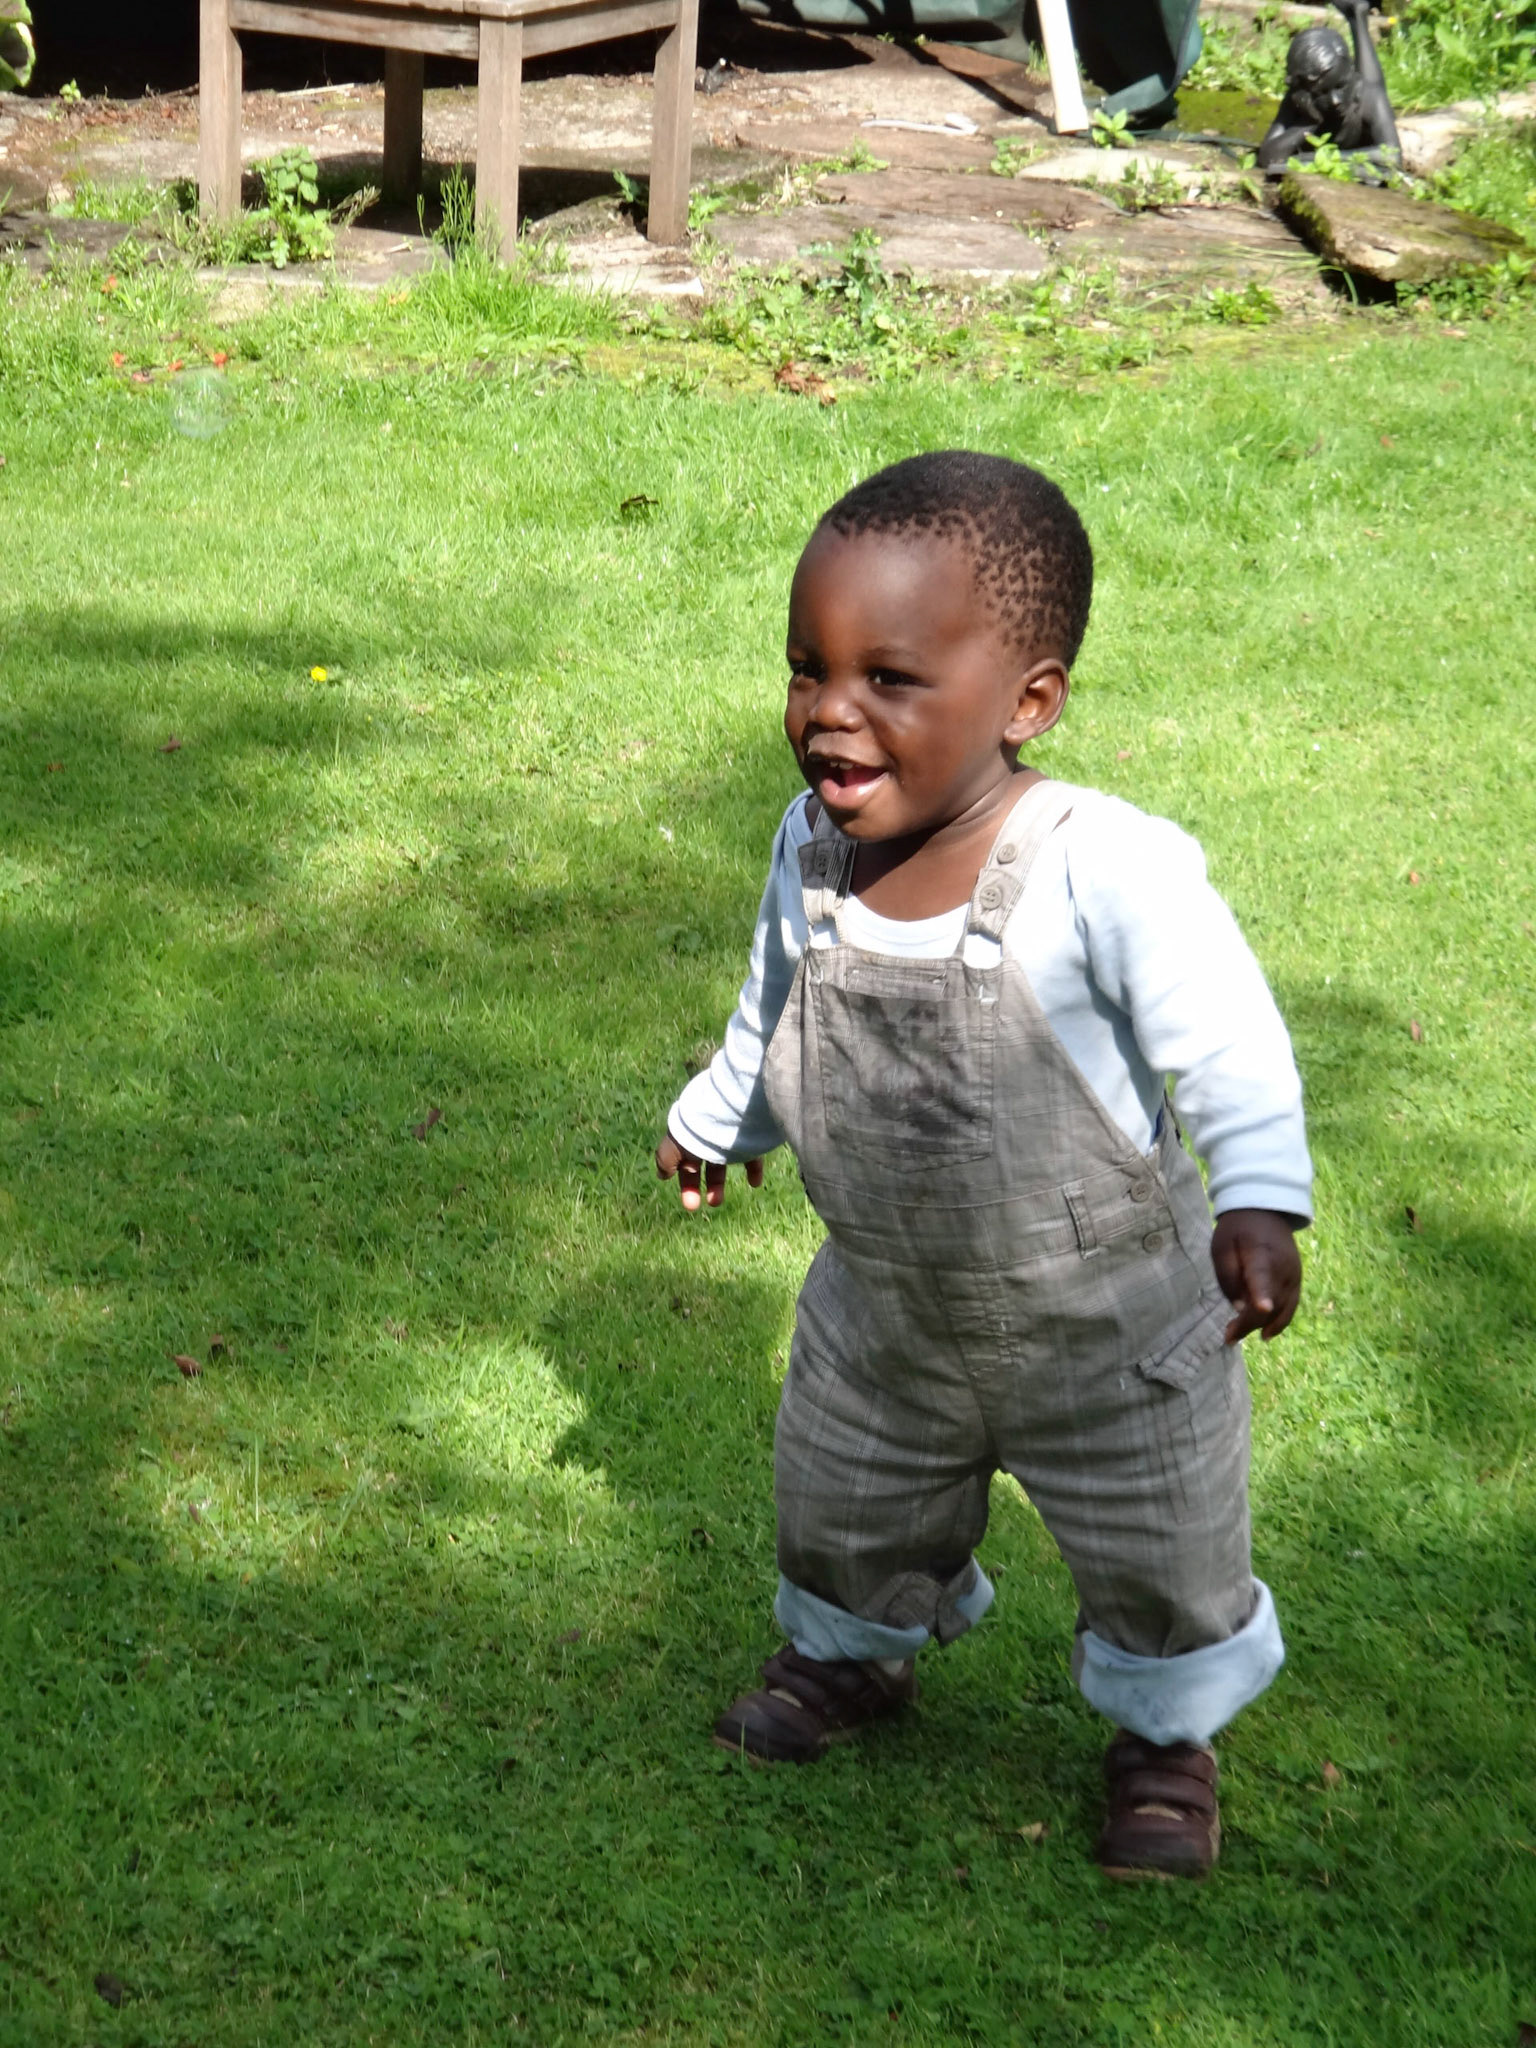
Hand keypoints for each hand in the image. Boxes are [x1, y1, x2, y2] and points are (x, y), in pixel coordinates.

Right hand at [655, 1132, 763, 1211]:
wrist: (730, 1111)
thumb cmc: (698, 1128)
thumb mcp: (675, 1144)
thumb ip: (666, 1160)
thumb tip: (662, 1175)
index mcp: (688, 1136)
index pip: (683, 1162)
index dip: (685, 1182)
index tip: (689, 1203)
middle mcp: (706, 1136)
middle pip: (700, 1164)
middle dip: (696, 1186)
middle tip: (696, 1206)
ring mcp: (728, 1138)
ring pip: (722, 1163)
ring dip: (718, 1184)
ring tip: (716, 1202)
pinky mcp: (749, 1139)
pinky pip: (752, 1157)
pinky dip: (753, 1171)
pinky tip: (754, 1183)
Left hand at [1210, 1209, 1303, 1343]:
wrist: (1266, 1211)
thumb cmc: (1237, 1230)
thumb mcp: (1221, 1246)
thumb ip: (1228, 1276)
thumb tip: (1239, 1307)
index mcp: (1261, 1253)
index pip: (1263, 1275)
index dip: (1262, 1293)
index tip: (1261, 1307)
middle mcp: (1283, 1267)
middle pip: (1270, 1301)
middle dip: (1249, 1322)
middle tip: (1228, 1336)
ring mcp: (1294, 1275)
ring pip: (1281, 1308)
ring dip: (1260, 1325)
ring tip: (1236, 1335)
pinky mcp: (1297, 1280)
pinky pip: (1291, 1306)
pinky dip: (1279, 1322)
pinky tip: (1265, 1334)